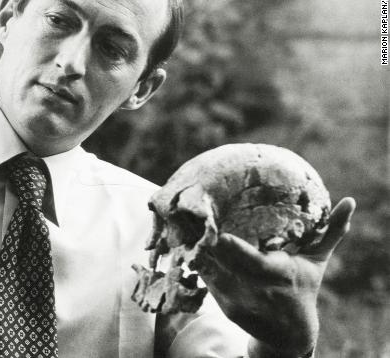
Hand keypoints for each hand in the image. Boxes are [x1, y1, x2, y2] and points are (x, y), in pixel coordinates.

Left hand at [197, 197, 355, 356]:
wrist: (289, 330)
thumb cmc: (303, 286)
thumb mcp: (316, 262)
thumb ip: (331, 232)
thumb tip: (350, 202)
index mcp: (278, 274)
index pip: (255, 263)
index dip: (237, 250)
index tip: (222, 236)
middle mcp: (256, 289)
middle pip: (225, 265)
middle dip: (207, 245)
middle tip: (190, 218)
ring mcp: (237, 299)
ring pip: (210, 272)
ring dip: (196, 251)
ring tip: (182, 226)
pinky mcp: (222, 305)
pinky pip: (206, 280)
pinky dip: (196, 264)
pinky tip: (185, 244)